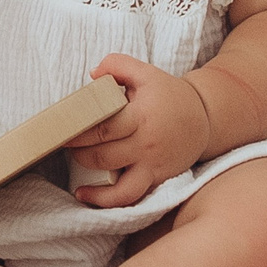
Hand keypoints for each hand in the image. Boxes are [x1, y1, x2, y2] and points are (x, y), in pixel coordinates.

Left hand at [66, 53, 210, 208]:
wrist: (205, 118)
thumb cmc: (168, 94)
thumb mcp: (145, 72)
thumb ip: (117, 64)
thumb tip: (92, 74)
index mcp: (141, 115)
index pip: (103, 127)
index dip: (77, 131)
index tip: (60, 128)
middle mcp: (147, 144)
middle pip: (103, 155)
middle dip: (77, 152)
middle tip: (61, 144)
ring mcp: (153, 165)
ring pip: (117, 185)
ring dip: (90, 180)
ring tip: (75, 170)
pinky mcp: (157, 179)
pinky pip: (131, 196)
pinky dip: (107, 201)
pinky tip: (86, 196)